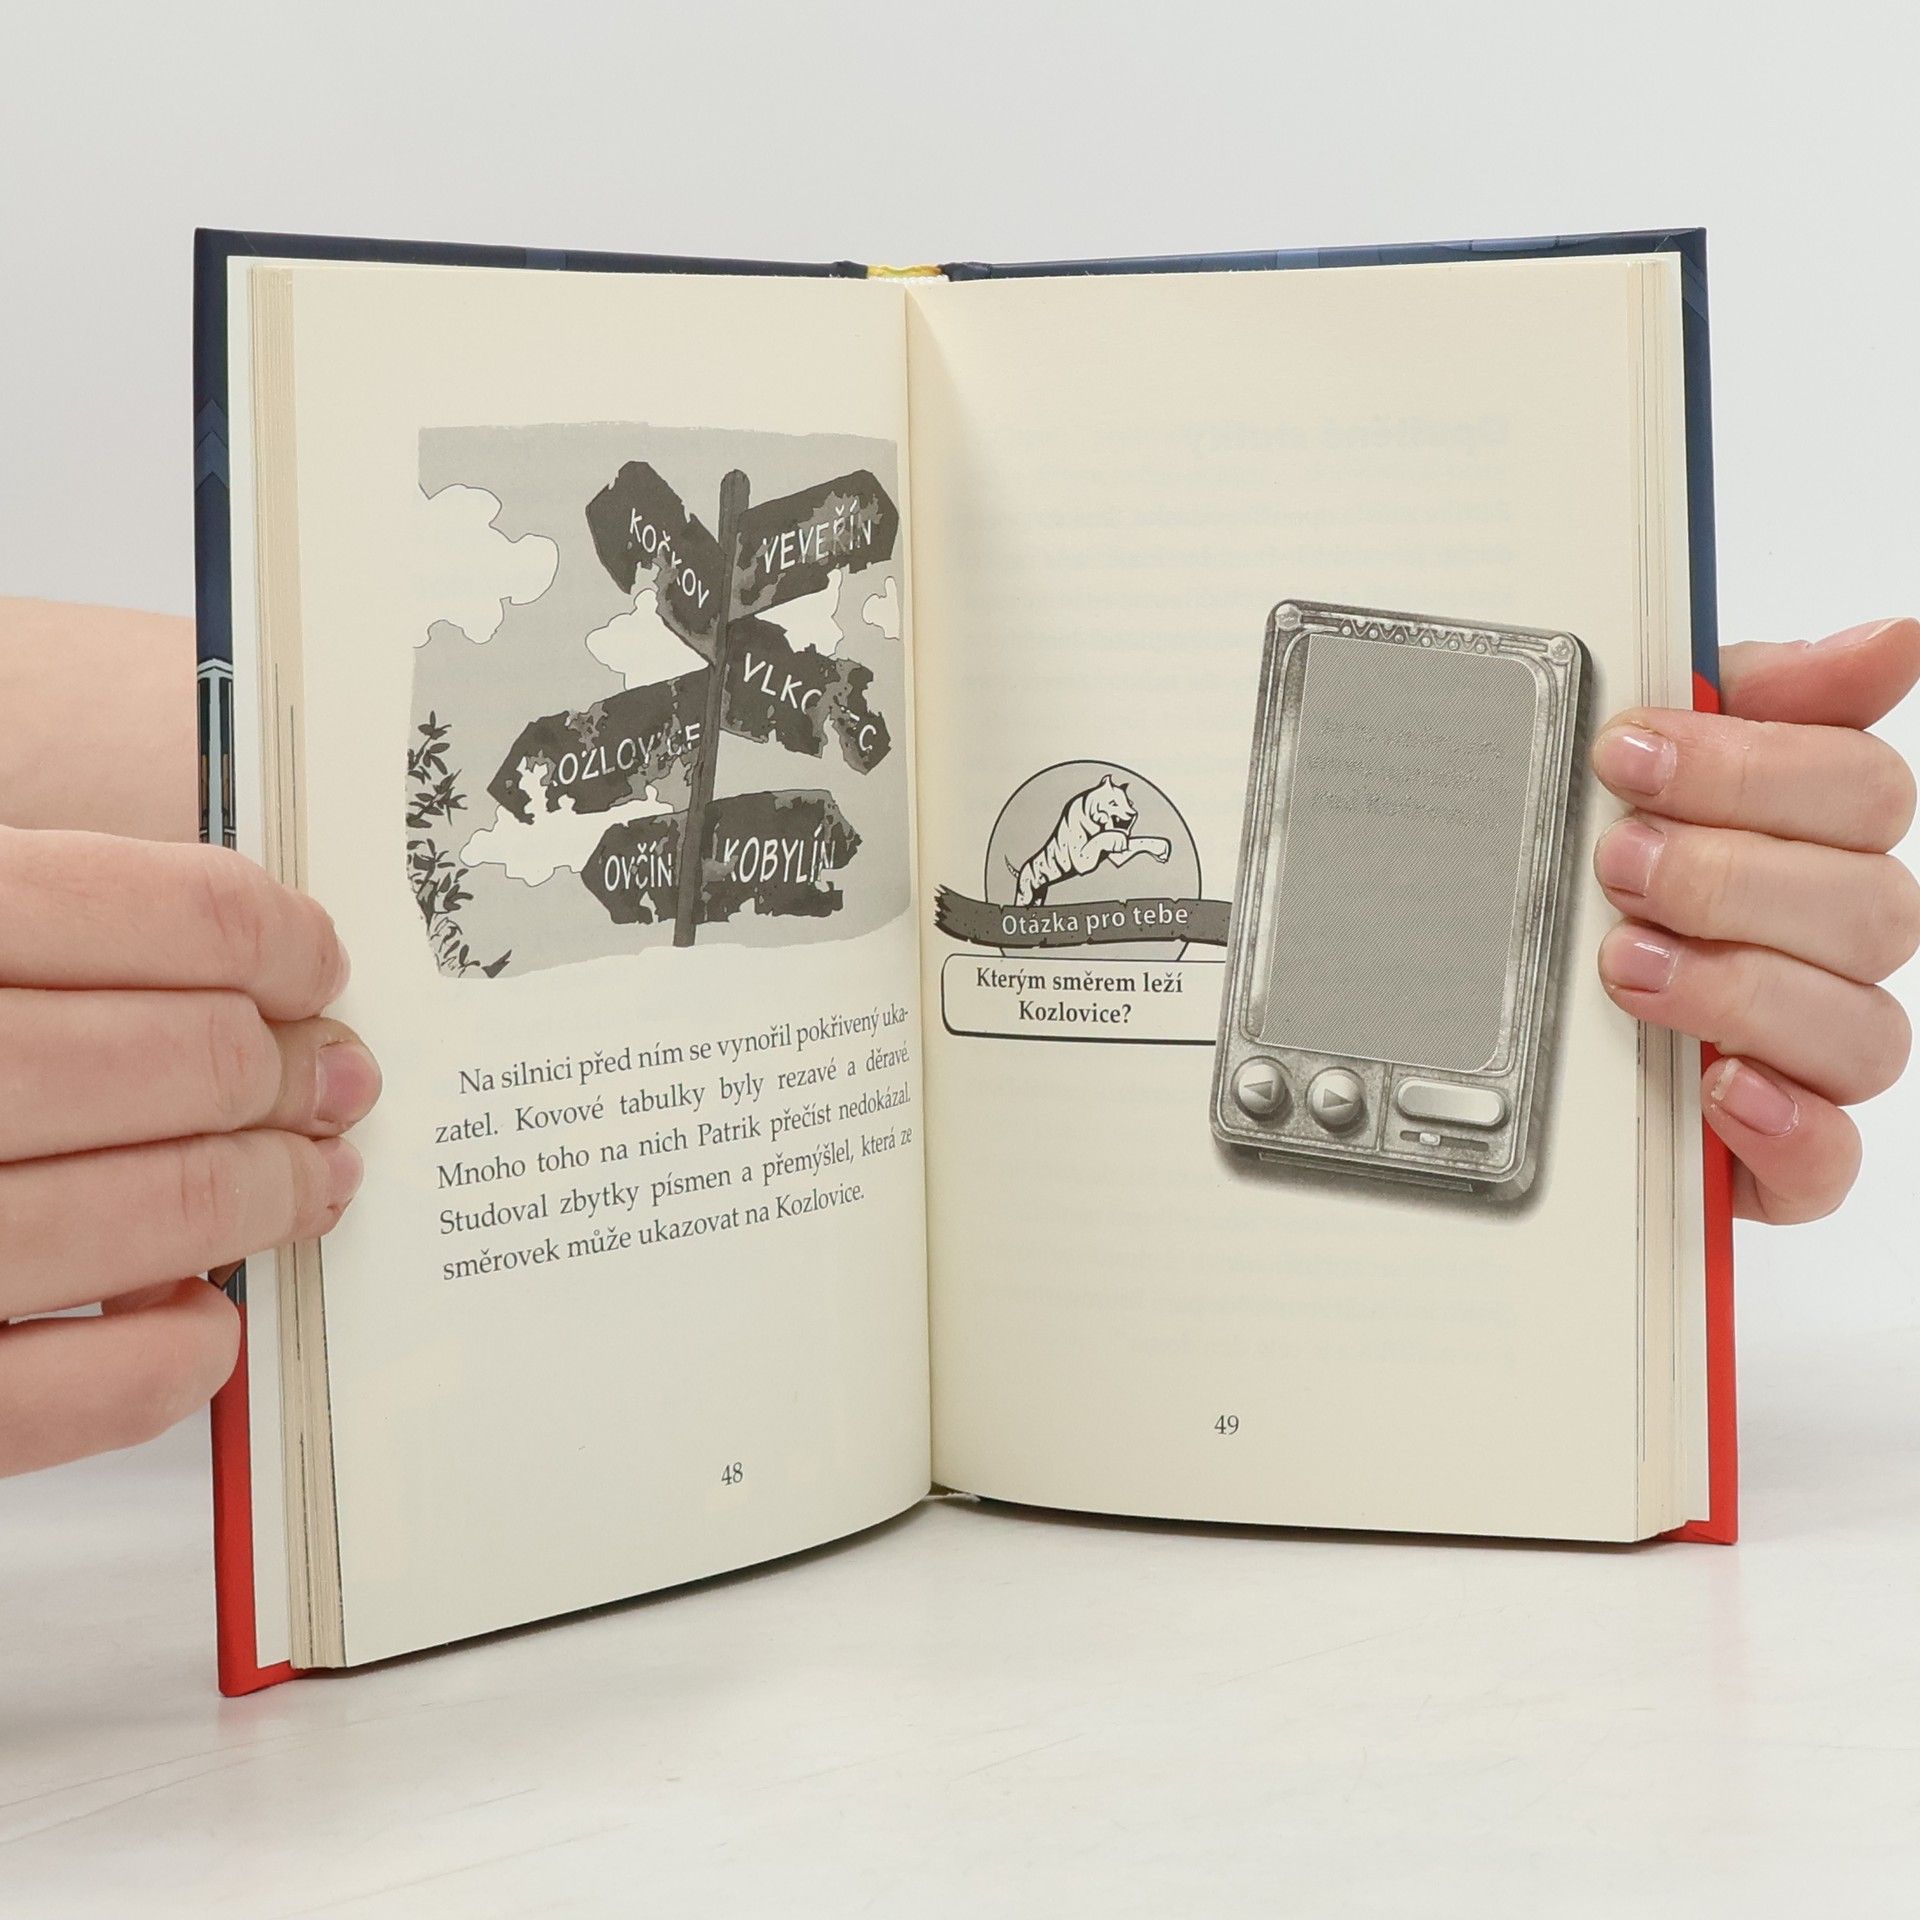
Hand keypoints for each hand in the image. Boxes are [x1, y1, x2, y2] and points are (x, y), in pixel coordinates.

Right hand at [0, 829, 381, 1475]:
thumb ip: (29, 924)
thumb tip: (228, 955)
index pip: (163, 911)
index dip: (273, 940)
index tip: (313, 965)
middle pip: (177, 1063)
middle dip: (287, 1074)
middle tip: (333, 1080)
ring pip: (141, 1219)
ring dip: (264, 1202)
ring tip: (310, 1183)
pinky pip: (43, 1398)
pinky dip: (159, 1368)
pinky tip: (202, 1328)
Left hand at [1593, 616, 1919, 1223]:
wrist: (1526, 1023)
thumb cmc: (1608, 878)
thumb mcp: (1655, 766)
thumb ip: (1755, 696)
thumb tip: (1893, 640)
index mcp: (1817, 847)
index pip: (1862, 791)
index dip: (1753, 766)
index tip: (1631, 752)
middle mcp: (1833, 952)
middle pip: (1872, 908)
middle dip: (1730, 876)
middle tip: (1618, 860)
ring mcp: (1813, 1058)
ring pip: (1863, 1031)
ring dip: (1741, 990)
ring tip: (1628, 964)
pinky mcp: (1779, 1156)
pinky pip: (1829, 1162)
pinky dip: (1784, 1127)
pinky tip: (1718, 1088)